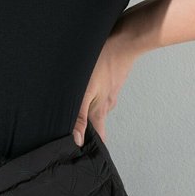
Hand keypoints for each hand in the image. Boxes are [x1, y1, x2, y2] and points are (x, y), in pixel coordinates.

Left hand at [72, 25, 141, 146]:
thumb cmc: (103, 63)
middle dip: (85, 129)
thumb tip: (77, 140)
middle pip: (96, 123)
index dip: (91, 148)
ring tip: (70, 109)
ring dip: (85, 109)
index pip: (99, 138)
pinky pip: (99, 93)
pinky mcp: (109, 80)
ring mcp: (110, 92)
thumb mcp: (85, 91)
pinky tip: (82, 87)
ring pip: (96, 106)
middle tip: (69, 132)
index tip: (81, 156)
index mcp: (101, 111)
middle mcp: (107, 104)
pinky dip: (90, 94)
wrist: (125, 39)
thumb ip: (80, 116)